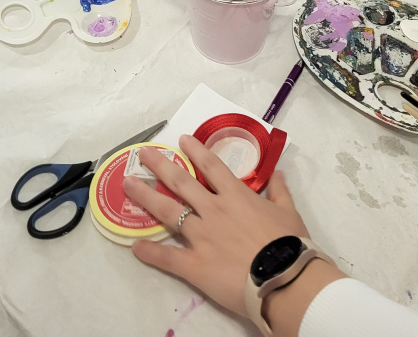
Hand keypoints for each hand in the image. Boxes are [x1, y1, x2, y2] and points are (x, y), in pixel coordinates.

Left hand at [126, 136, 310, 315]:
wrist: (284, 278)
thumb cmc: (289, 244)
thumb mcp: (289, 212)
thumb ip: (280, 191)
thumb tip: (279, 173)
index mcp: (236, 196)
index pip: (212, 167)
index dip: (196, 151)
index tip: (182, 139)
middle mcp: (214, 210)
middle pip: (182, 183)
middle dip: (160, 165)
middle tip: (143, 154)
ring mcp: (201, 236)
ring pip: (168, 212)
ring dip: (146, 197)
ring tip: (128, 185)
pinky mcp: (195, 264)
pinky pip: (168, 257)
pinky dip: (150, 252)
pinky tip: (134, 246)